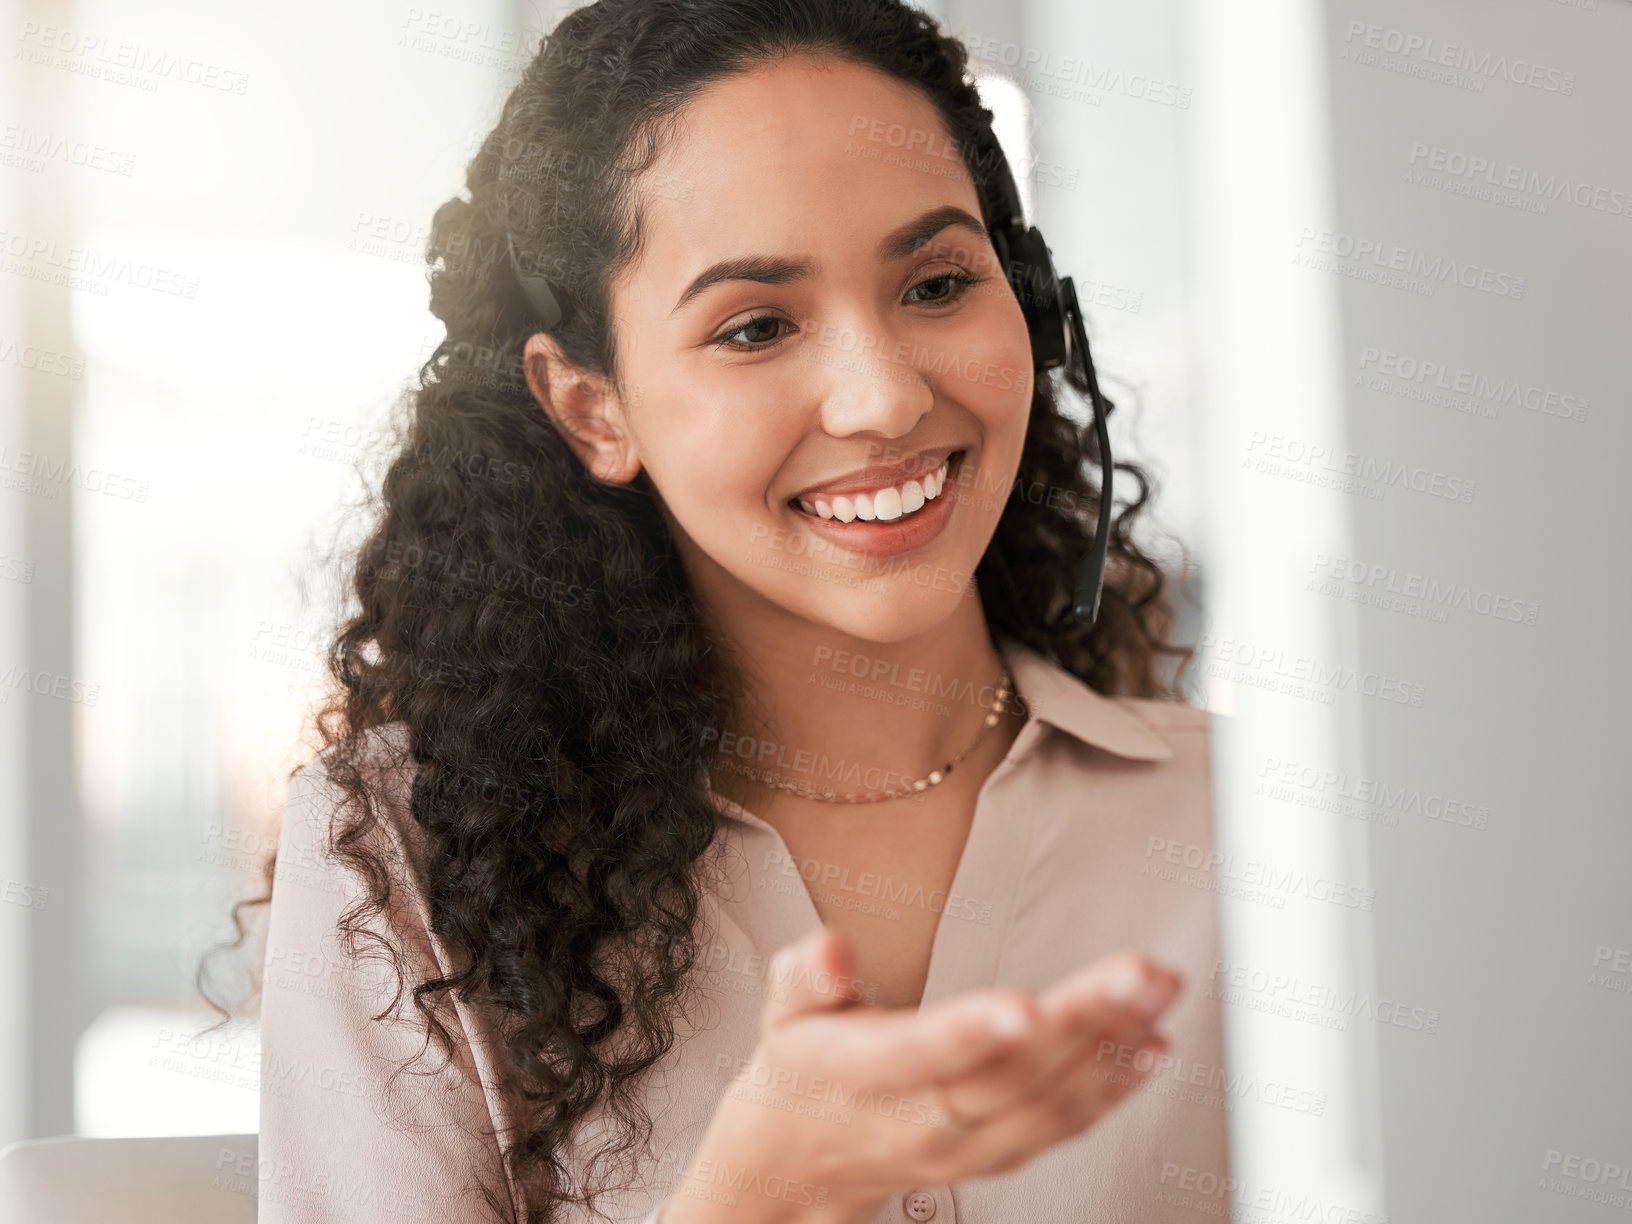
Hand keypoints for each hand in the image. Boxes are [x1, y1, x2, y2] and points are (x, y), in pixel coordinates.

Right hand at [672, 924, 1182, 1220]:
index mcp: (865, 1074)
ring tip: (1158, 991)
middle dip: (1084, 1020)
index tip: (1025, 1006)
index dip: (974, 1031)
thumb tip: (830, 949)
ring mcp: (965, 1146)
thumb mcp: (783, 1007)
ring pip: (1049, 1103)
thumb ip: (807, 973)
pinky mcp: (996, 1155)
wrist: (801, 1157)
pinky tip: (1148, 1046)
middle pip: (1011, 1075)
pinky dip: (1112, 1089)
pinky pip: (1062, 1127)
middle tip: (1139, 973)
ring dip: (1114, 1047)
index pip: (924, 1053)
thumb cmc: (804, 1062)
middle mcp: (921, 1120)